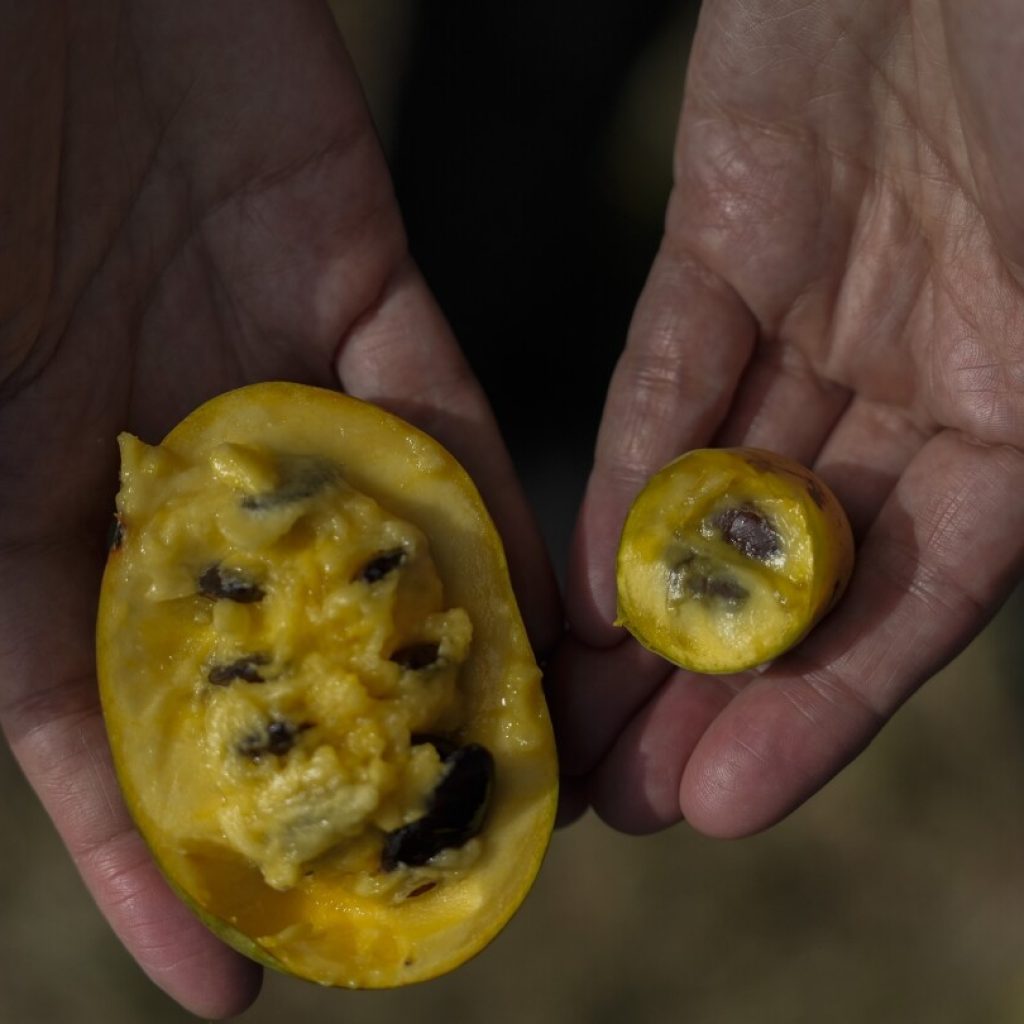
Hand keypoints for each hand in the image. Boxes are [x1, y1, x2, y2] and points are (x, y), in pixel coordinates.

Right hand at [0, 2, 556, 1016]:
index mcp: (13, 487)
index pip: (87, 720)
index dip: (145, 856)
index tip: (227, 981)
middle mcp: (156, 449)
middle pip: (265, 645)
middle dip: (342, 761)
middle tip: (427, 874)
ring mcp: (266, 364)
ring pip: (375, 541)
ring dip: (445, 652)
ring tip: (524, 769)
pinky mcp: (360, 274)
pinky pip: (444, 416)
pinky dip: (488, 508)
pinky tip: (545, 607)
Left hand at [552, 0, 1023, 834]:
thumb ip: (1013, 451)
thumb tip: (937, 579)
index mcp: (1021, 411)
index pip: (913, 604)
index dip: (818, 713)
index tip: (723, 804)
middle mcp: (916, 379)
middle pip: (794, 570)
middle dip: (706, 690)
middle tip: (621, 796)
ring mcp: (817, 314)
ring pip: (712, 497)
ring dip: (641, 612)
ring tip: (573, 719)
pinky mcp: (724, 243)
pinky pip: (663, 380)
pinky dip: (622, 478)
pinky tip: (579, 579)